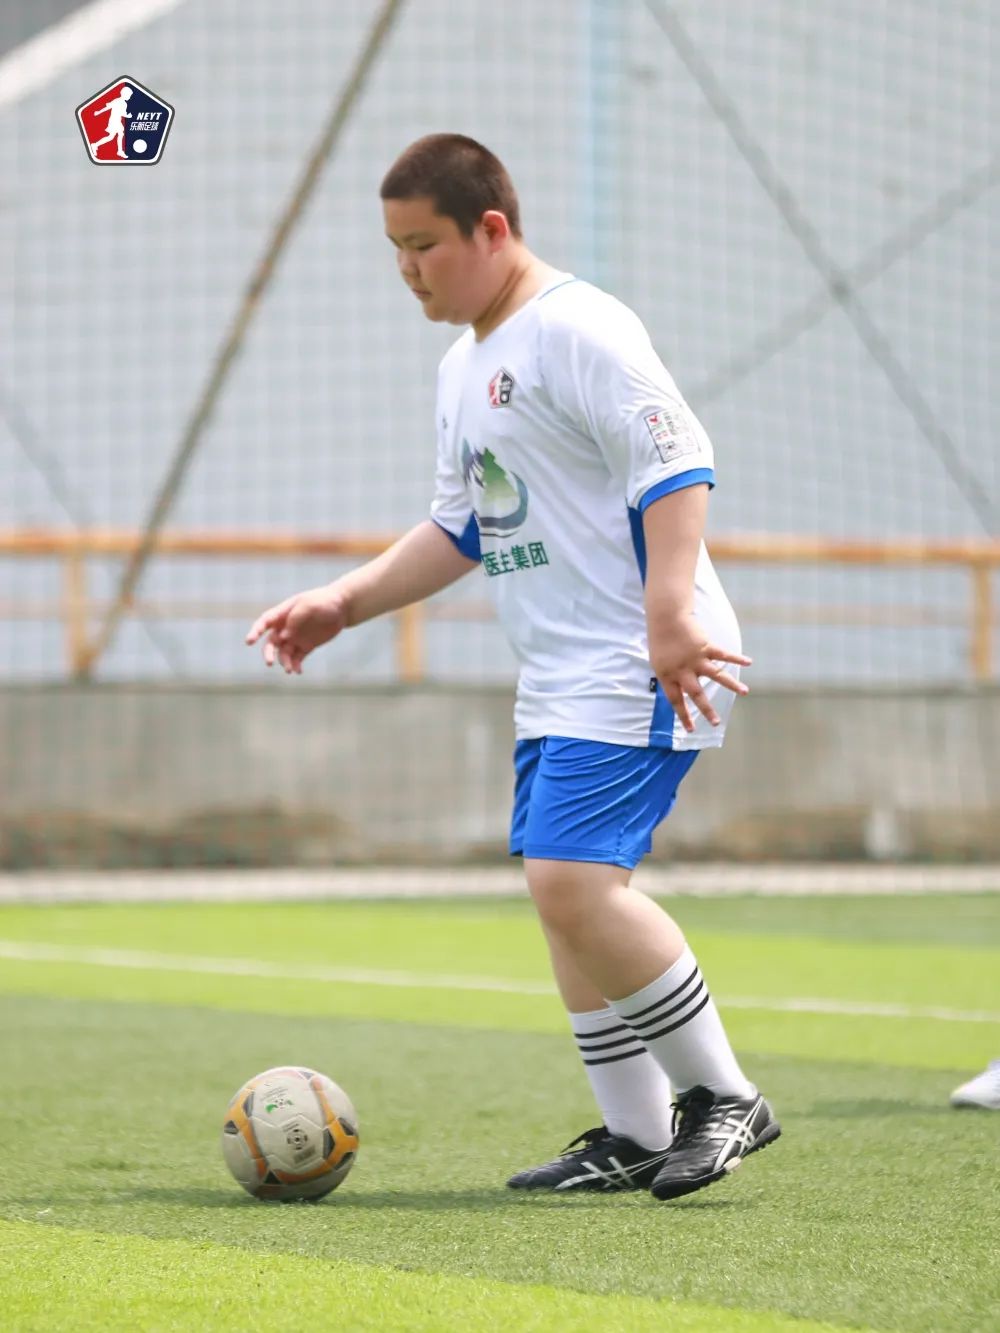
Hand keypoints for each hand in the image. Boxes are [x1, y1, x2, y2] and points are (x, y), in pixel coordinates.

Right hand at [245, 584, 348, 674]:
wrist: (341, 608)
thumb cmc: (324, 601)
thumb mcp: (310, 605)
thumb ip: (296, 618)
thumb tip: (284, 636)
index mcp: (283, 613)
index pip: (265, 622)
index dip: (256, 631)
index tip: (249, 642)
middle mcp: (286, 627)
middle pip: (271, 642)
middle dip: (268, 653)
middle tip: (270, 663)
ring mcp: (295, 637)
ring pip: (283, 653)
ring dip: (284, 662)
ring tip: (290, 670)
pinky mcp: (305, 646)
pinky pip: (297, 659)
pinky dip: (295, 666)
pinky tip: (298, 671)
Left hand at [650, 614, 750, 732]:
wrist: (666, 618)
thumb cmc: (661, 641)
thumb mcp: (659, 662)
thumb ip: (672, 676)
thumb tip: (686, 686)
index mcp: (668, 676)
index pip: (676, 700)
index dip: (684, 716)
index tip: (692, 730)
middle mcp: (683, 670)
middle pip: (696, 694)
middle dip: (707, 710)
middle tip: (716, 723)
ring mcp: (695, 659)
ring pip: (716, 675)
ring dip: (732, 684)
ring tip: (745, 692)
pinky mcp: (706, 646)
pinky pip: (723, 654)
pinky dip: (736, 658)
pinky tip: (748, 662)